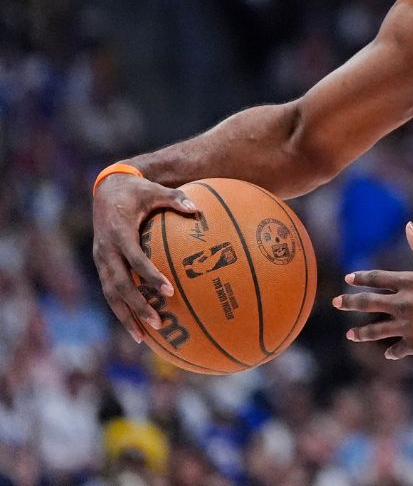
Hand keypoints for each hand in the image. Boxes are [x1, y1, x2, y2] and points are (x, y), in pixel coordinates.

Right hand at [91, 173, 199, 342]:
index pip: (134, 259)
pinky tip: (136, 327)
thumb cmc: (137, 190)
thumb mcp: (155, 190)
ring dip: (126, 316)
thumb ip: (175, 198)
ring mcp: (101, 260)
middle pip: (119, 285)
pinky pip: (110, 291)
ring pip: (111, 294)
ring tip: (143, 338)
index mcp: (119, 233)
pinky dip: (121, 310)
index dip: (149, 276)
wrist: (106, 189)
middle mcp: (106, 250)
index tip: (169, 290)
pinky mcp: (102, 265)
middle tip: (158, 324)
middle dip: (136, 307)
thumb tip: (197, 209)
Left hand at [334, 222, 412, 358]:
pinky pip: (397, 349)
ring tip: (351, 334)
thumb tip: (409, 226)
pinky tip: (389, 352)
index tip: (349, 279)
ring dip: (361, 332)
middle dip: (349, 302)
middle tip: (337, 302)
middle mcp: (403, 303)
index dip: (361, 278)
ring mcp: (408, 326)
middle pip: (367, 302)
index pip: (376, 278)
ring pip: (375, 330)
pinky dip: (392, 350)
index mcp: (410, 282)